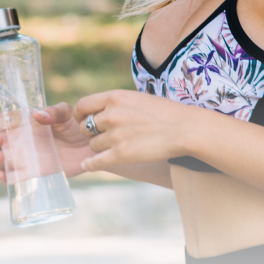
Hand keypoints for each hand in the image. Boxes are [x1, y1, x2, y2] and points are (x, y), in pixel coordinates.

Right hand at [0, 102, 91, 183]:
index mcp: (26, 122)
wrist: (91, 147)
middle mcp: (22, 140)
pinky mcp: (33, 173)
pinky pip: (14, 178)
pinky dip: (5, 178)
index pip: (3, 119)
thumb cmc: (77, 126)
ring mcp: (26, 157)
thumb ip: (54, 112)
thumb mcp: (67, 113)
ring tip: (1, 156)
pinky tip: (4, 176)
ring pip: (3, 160)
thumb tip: (38, 115)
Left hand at [73, 89, 195, 171]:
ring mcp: (116, 135)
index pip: (82, 106)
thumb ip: (114, 103)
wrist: (184, 128)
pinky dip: (90, 164)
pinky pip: (95, 162)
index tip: (82, 121)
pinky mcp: (122, 154)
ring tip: (117, 145)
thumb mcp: (135, 98)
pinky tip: (87, 165)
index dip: (79, 115)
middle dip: (91, 133)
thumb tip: (96, 111)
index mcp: (114, 98)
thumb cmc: (162, 112)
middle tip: (102, 136)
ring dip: (100, 147)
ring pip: (93, 145)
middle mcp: (111, 115)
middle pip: (85, 128)